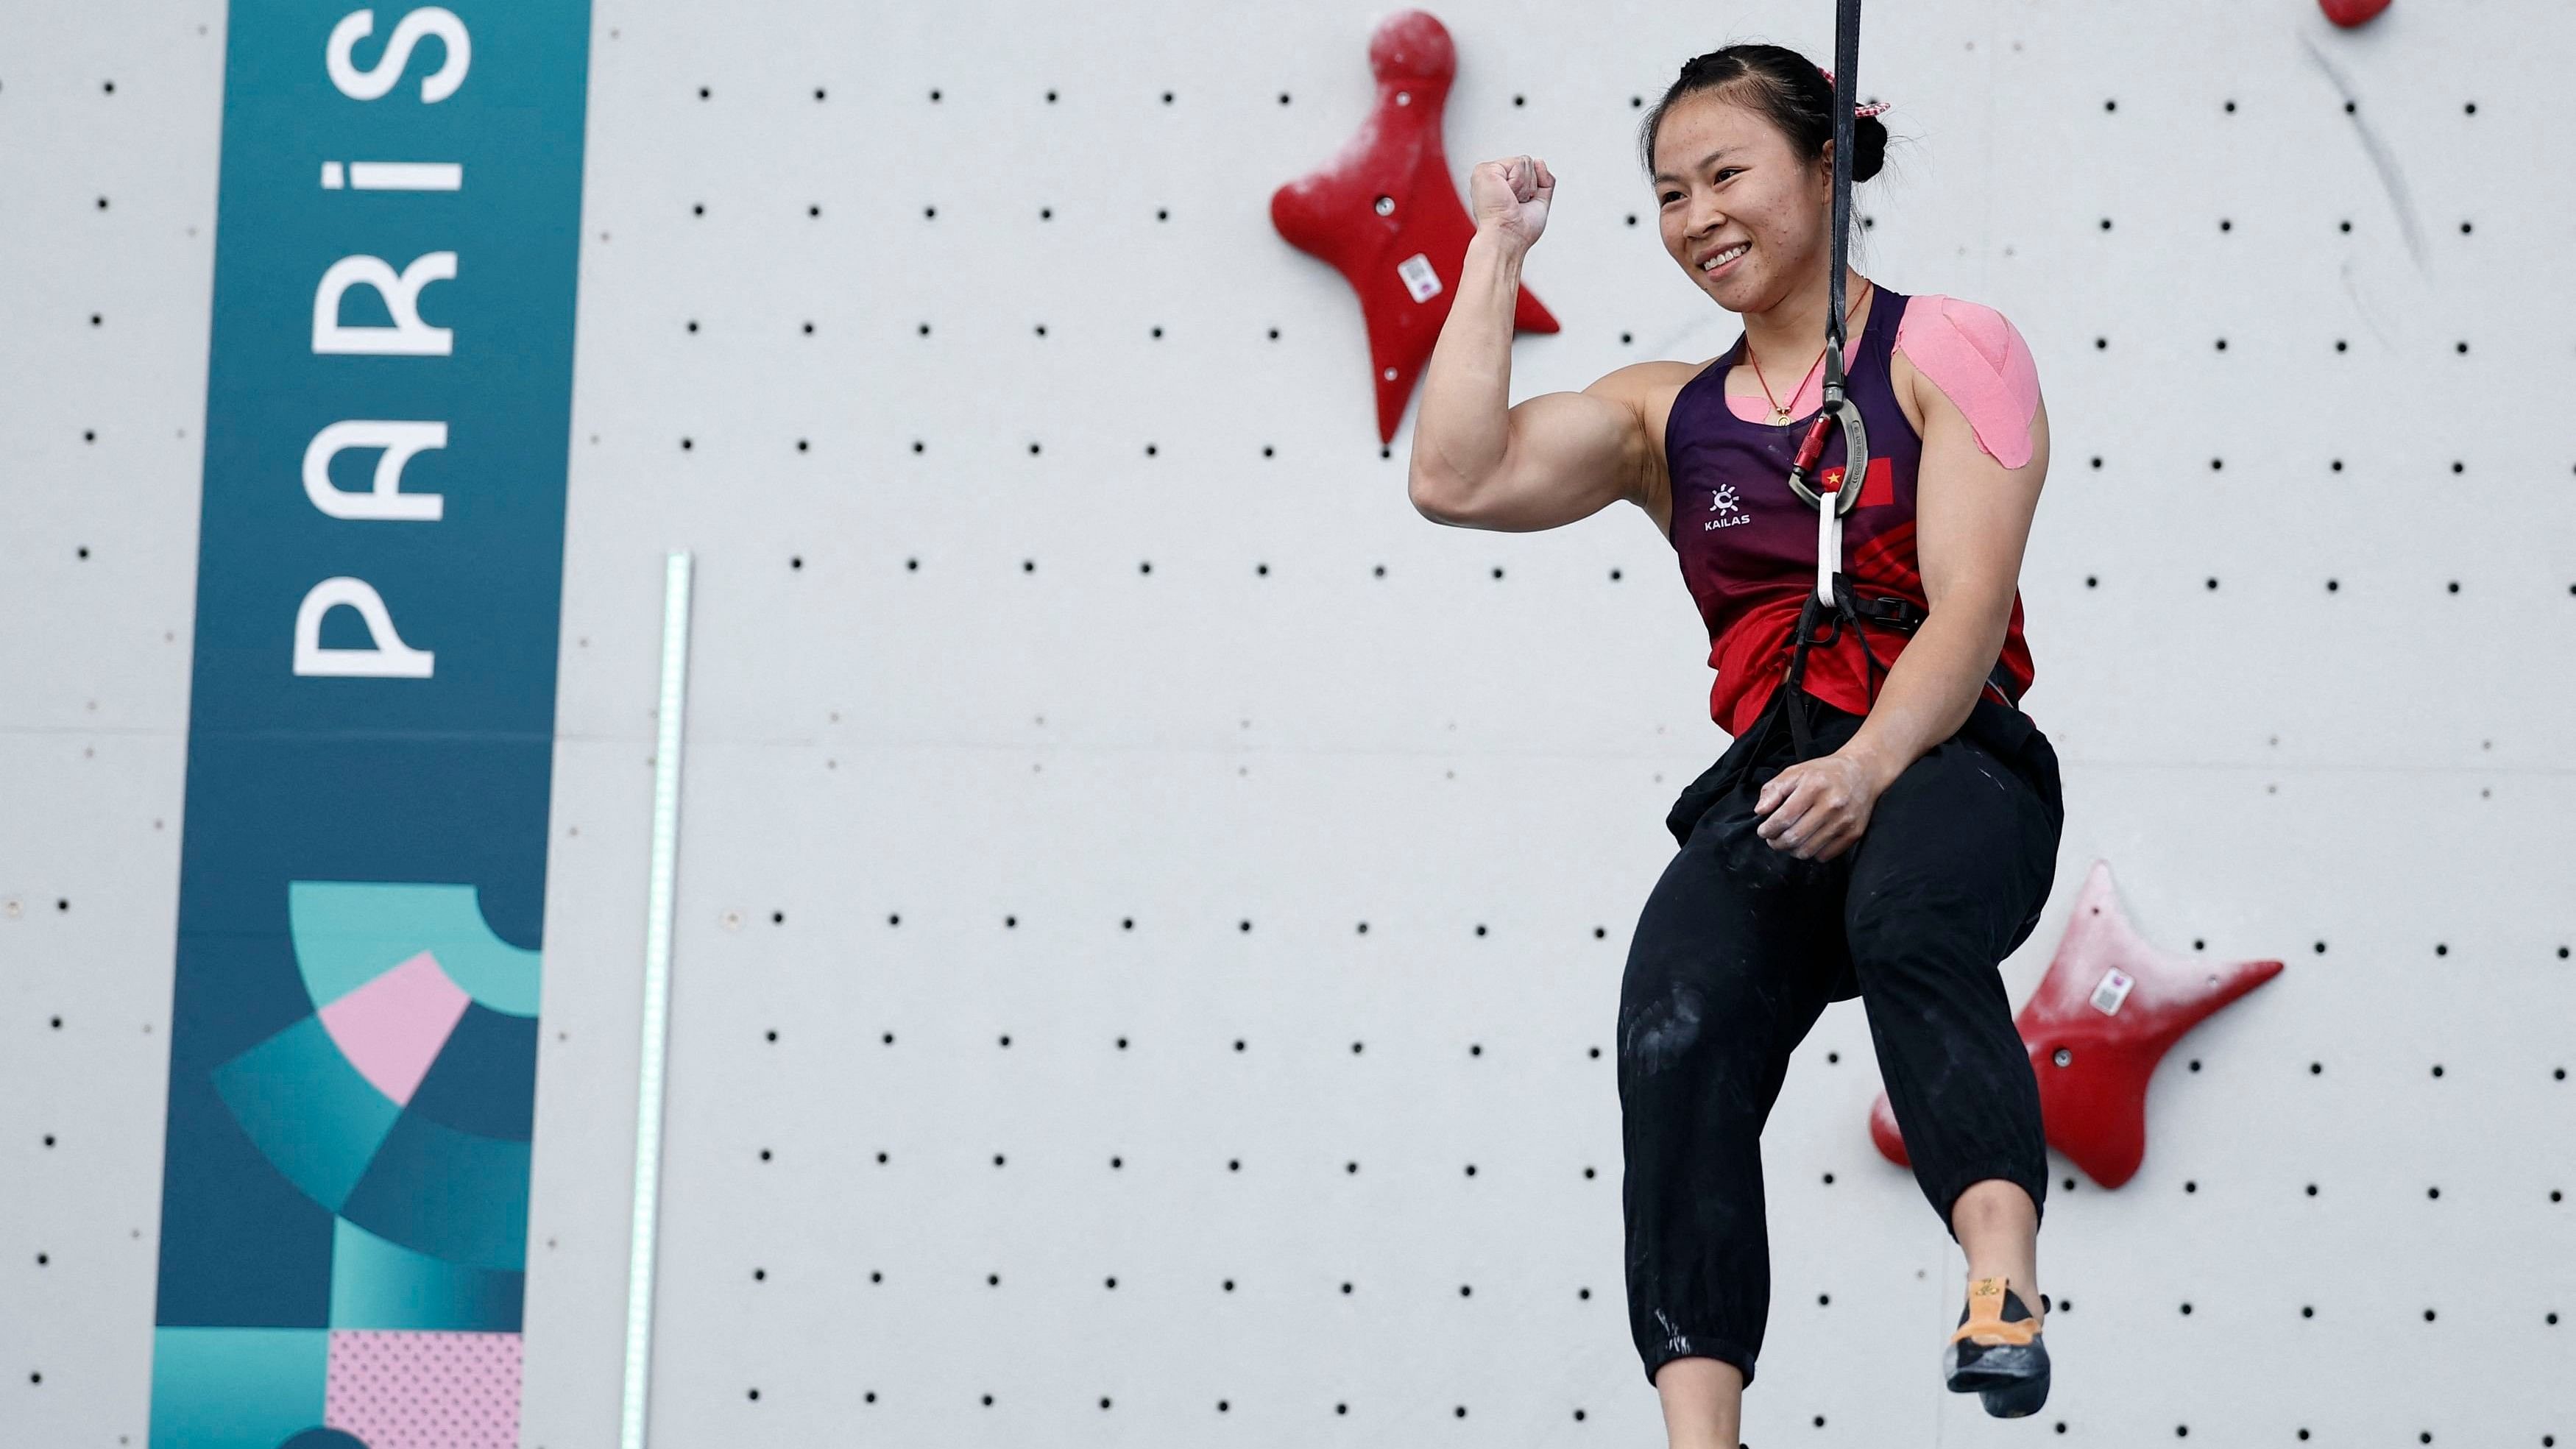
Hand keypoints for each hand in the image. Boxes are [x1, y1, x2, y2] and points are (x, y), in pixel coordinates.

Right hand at [1469, 156, 1553, 250]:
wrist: (1507, 239)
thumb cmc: (1518, 231)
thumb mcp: (1539, 203)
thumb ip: (1543, 181)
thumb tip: (1539, 161)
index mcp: (1502, 186)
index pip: (1528, 171)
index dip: (1532, 189)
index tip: (1519, 207)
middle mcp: (1494, 179)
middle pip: (1528, 163)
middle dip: (1529, 186)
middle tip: (1514, 204)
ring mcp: (1488, 173)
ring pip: (1525, 162)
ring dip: (1524, 187)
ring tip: (1510, 201)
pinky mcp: (1485, 170)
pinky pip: (1517, 163)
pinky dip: (1518, 182)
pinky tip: (1506, 195)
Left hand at [1752, 750, 1885, 860]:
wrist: (1863, 773)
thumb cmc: (1824, 773)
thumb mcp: (1795, 772)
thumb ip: (1774, 790)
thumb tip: (1760, 811)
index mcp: (1814, 787)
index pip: (1784, 818)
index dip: (1768, 829)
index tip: (1763, 831)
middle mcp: (1832, 805)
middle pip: (1794, 838)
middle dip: (1776, 843)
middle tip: (1772, 839)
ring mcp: (1844, 821)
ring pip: (1808, 851)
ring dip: (1792, 850)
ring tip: (1788, 840)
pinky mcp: (1854, 834)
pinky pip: (1824, 855)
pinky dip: (1811, 853)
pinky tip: (1808, 841)